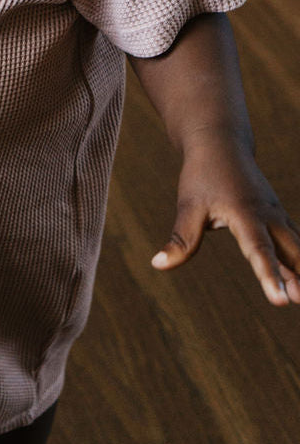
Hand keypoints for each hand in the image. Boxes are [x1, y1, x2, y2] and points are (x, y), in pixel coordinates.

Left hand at [152, 142, 299, 305]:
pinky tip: (298, 280)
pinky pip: (293, 241)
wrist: (221, 143)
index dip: (269, 275)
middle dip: (298, 277)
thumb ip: (181, 238)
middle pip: (287, 251)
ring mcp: (276, 215)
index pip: (258, 250)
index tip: (280, 300)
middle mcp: (267, 215)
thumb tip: (157, 264)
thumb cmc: (202, 175)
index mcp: (245, 213)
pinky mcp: (277, 216)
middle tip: (298, 300)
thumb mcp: (188, 205)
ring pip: (296, 247)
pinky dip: (299, 260)